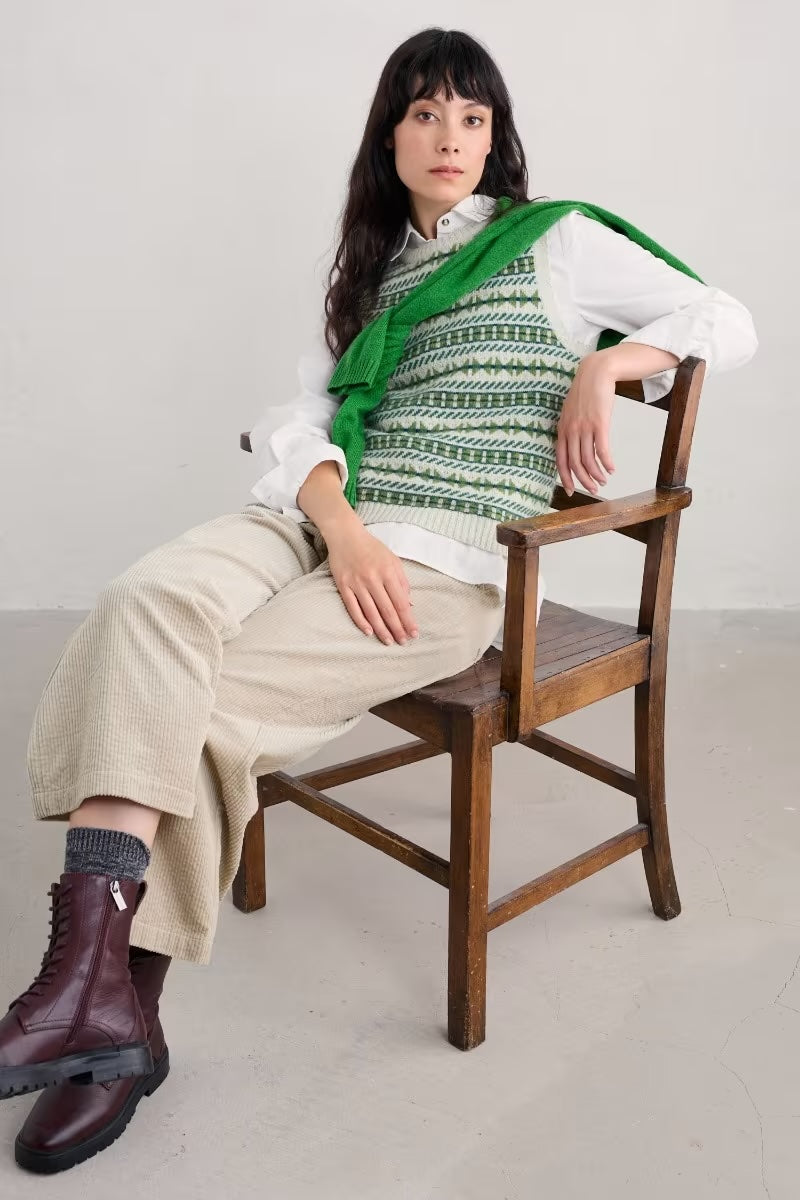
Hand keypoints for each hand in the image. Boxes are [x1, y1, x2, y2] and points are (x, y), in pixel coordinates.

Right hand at [325, 525, 419, 645]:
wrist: (346, 535)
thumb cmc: (372, 548)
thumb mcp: (393, 560)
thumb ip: (402, 581)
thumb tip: (409, 604)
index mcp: (388, 572)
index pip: (401, 602)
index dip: (408, 620)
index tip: (414, 632)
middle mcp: (373, 578)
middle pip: (387, 610)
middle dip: (397, 628)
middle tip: (403, 642)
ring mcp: (357, 583)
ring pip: (371, 612)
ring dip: (381, 629)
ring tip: (388, 641)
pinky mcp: (343, 585)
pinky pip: (353, 608)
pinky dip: (361, 621)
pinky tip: (369, 632)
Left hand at [555, 356, 616, 495]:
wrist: (595, 372)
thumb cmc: (585, 393)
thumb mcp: (570, 413)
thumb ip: (570, 430)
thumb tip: (575, 448)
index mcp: (562, 430)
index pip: (560, 460)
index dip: (565, 477)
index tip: (571, 490)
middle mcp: (571, 431)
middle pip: (575, 463)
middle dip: (584, 480)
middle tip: (593, 489)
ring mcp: (584, 427)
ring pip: (588, 459)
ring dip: (597, 474)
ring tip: (604, 480)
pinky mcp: (600, 423)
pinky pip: (602, 449)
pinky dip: (606, 462)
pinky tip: (612, 468)